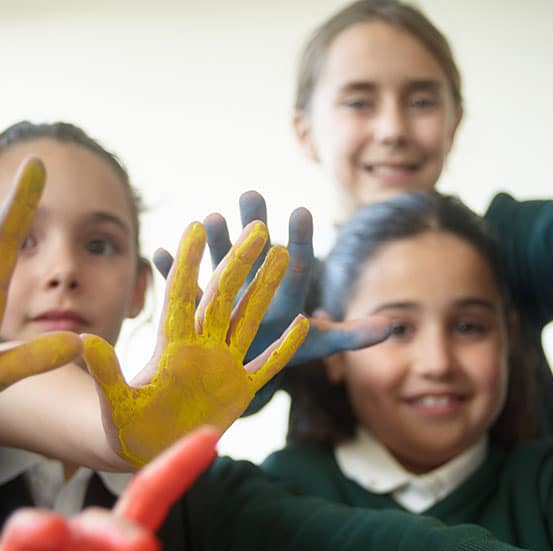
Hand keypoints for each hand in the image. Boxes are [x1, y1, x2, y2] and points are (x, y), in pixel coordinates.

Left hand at [85, 220, 309, 466]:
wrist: (143, 452)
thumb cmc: (122, 428)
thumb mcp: (115, 403)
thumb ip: (106, 374)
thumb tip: (86, 341)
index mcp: (172, 344)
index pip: (182, 294)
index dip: (188, 262)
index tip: (196, 225)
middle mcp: (200, 346)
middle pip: (225, 296)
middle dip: (241, 261)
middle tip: (258, 225)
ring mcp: (223, 365)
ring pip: (250, 318)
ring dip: (266, 289)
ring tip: (283, 253)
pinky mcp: (239, 390)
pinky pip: (267, 364)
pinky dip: (284, 346)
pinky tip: (303, 322)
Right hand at [152, 191, 389, 365]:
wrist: (250, 356)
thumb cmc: (287, 347)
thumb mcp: (319, 345)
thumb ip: (352, 335)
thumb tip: (394, 326)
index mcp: (286, 293)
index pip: (298, 264)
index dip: (301, 240)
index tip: (302, 210)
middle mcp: (256, 282)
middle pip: (257, 253)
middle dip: (253, 225)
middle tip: (251, 192)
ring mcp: (226, 287)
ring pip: (219, 260)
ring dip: (213, 242)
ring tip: (208, 218)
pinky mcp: (197, 300)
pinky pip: (181, 285)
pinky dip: (168, 270)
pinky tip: (157, 253)